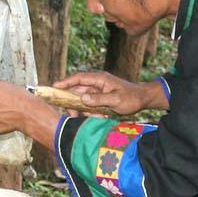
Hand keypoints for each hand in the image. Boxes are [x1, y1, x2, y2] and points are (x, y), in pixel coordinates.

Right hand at [53, 71, 167, 114]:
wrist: (143, 100)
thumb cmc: (131, 98)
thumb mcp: (116, 100)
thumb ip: (99, 99)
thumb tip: (82, 99)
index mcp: (100, 79)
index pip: (78, 78)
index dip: (65, 82)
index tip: (54, 87)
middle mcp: (97, 83)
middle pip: (78, 90)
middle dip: (73, 102)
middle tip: (72, 114)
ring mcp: (98, 90)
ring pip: (83, 100)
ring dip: (85, 110)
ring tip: (93, 117)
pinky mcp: (100, 98)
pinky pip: (90, 105)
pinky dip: (92, 112)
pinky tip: (100, 118)